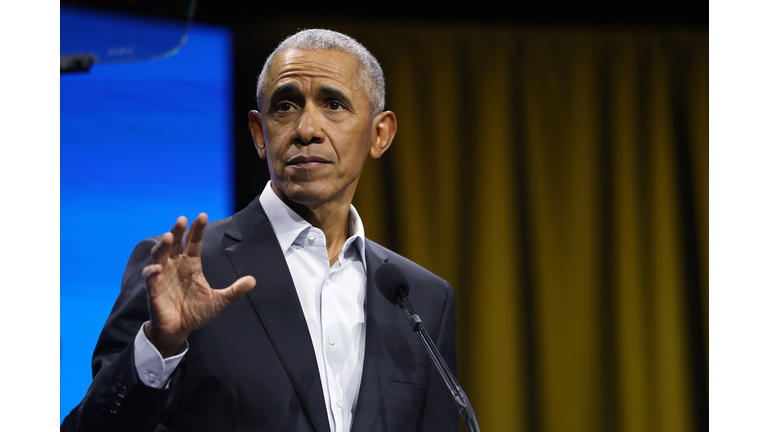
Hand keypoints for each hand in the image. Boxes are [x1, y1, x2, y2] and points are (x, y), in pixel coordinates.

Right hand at [141, 213, 255, 356]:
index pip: (193, 243)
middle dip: (178, 231)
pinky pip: (149, 277)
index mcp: (191, 265)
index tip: (202, 216)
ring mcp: (163, 275)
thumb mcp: (219, 301)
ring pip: (160, 255)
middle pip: (175, 243)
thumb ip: (235, 291)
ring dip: (163, 246)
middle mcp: (176, 266)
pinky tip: (157, 269)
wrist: (180, 330)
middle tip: (182, 220)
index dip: (197, 230)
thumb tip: (253, 280)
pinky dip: (151, 271)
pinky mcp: (153, 288)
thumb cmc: (196, 312)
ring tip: (168, 237)